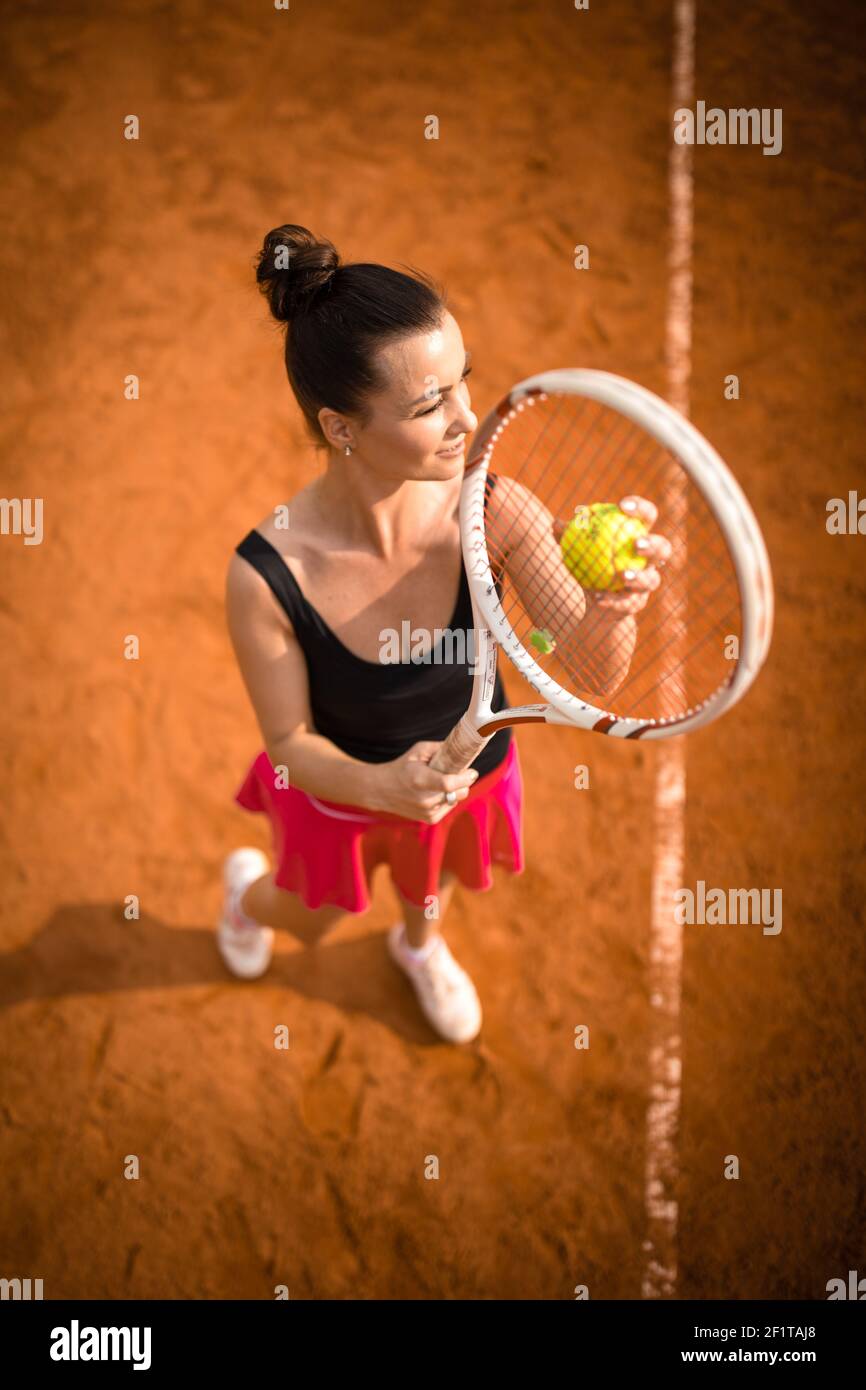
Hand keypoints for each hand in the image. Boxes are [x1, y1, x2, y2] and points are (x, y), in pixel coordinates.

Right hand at [368, 741, 479, 823]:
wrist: (382, 790)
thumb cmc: (402, 767)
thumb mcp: (418, 751)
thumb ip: (441, 749)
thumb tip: (463, 750)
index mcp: (420, 779)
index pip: (449, 784)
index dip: (465, 778)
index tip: (472, 771)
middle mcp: (425, 799)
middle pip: (459, 792)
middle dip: (464, 782)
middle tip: (459, 772)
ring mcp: (428, 812)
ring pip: (457, 799)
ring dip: (456, 790)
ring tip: (440, 781)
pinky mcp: (430, 819)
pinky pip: (450, 806)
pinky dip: (449, 798)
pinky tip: (436, 792)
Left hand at [554, 495, 672, 616]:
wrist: (594, 599)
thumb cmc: (589, 564)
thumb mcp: (578, 550)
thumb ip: (569, 537)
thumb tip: (556, 525)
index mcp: (639, 536)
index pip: (647, 517)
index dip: (641, 508)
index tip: (622, 505)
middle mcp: (649, 560)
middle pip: (663, 549)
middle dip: (653, 544)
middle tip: (637, 543)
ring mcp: (647, 583)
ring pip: (651, 580)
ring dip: (639, 576)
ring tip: (624, 575)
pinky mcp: (638, 603)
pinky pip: (628, 603)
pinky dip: (613, 601)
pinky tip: (599, 598)